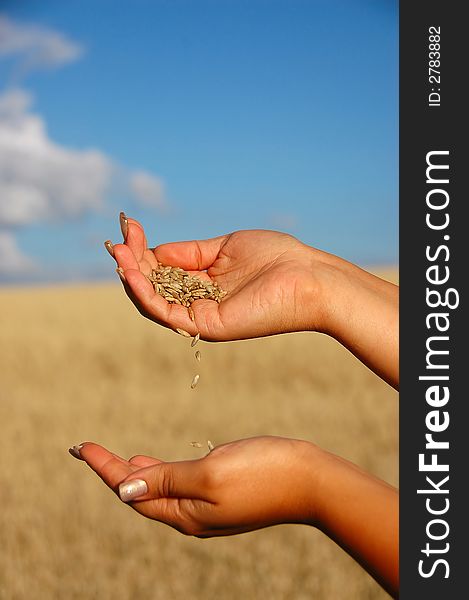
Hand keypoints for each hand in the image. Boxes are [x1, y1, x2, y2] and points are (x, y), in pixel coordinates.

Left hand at [72, 436, 397, 595]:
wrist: (311, 481)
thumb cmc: (262, 474)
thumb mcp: (208, 475)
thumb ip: (165, 481)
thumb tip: (125, 490)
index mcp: (185, 514)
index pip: (132, 492)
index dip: (105, 469)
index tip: (82, 447)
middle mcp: (193, 516)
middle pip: (142, 494)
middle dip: (114, 471)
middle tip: (90, 451)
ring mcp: (210, 506)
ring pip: (161, 489)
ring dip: (137, 473)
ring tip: (118, 460)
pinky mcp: (224, 493)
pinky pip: (180, 485)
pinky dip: (162, 472)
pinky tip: (158, 463)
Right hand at [106, 214, 398, 387]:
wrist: (307, 277)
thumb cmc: (275, 258)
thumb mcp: (224, 247)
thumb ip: (189, 252)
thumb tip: (154, 250)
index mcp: (204, 284)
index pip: (162, 270)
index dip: (142, 249)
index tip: (128, 224)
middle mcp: (198, 302)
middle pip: (152, 285)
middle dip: (132, 260)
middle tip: (119, 238)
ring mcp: (201, 316)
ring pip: (152, 301)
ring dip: (131, 277)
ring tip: (118, 252)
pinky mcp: (206, 326)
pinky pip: (165, 313)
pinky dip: (144, 293)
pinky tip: (131, 272)